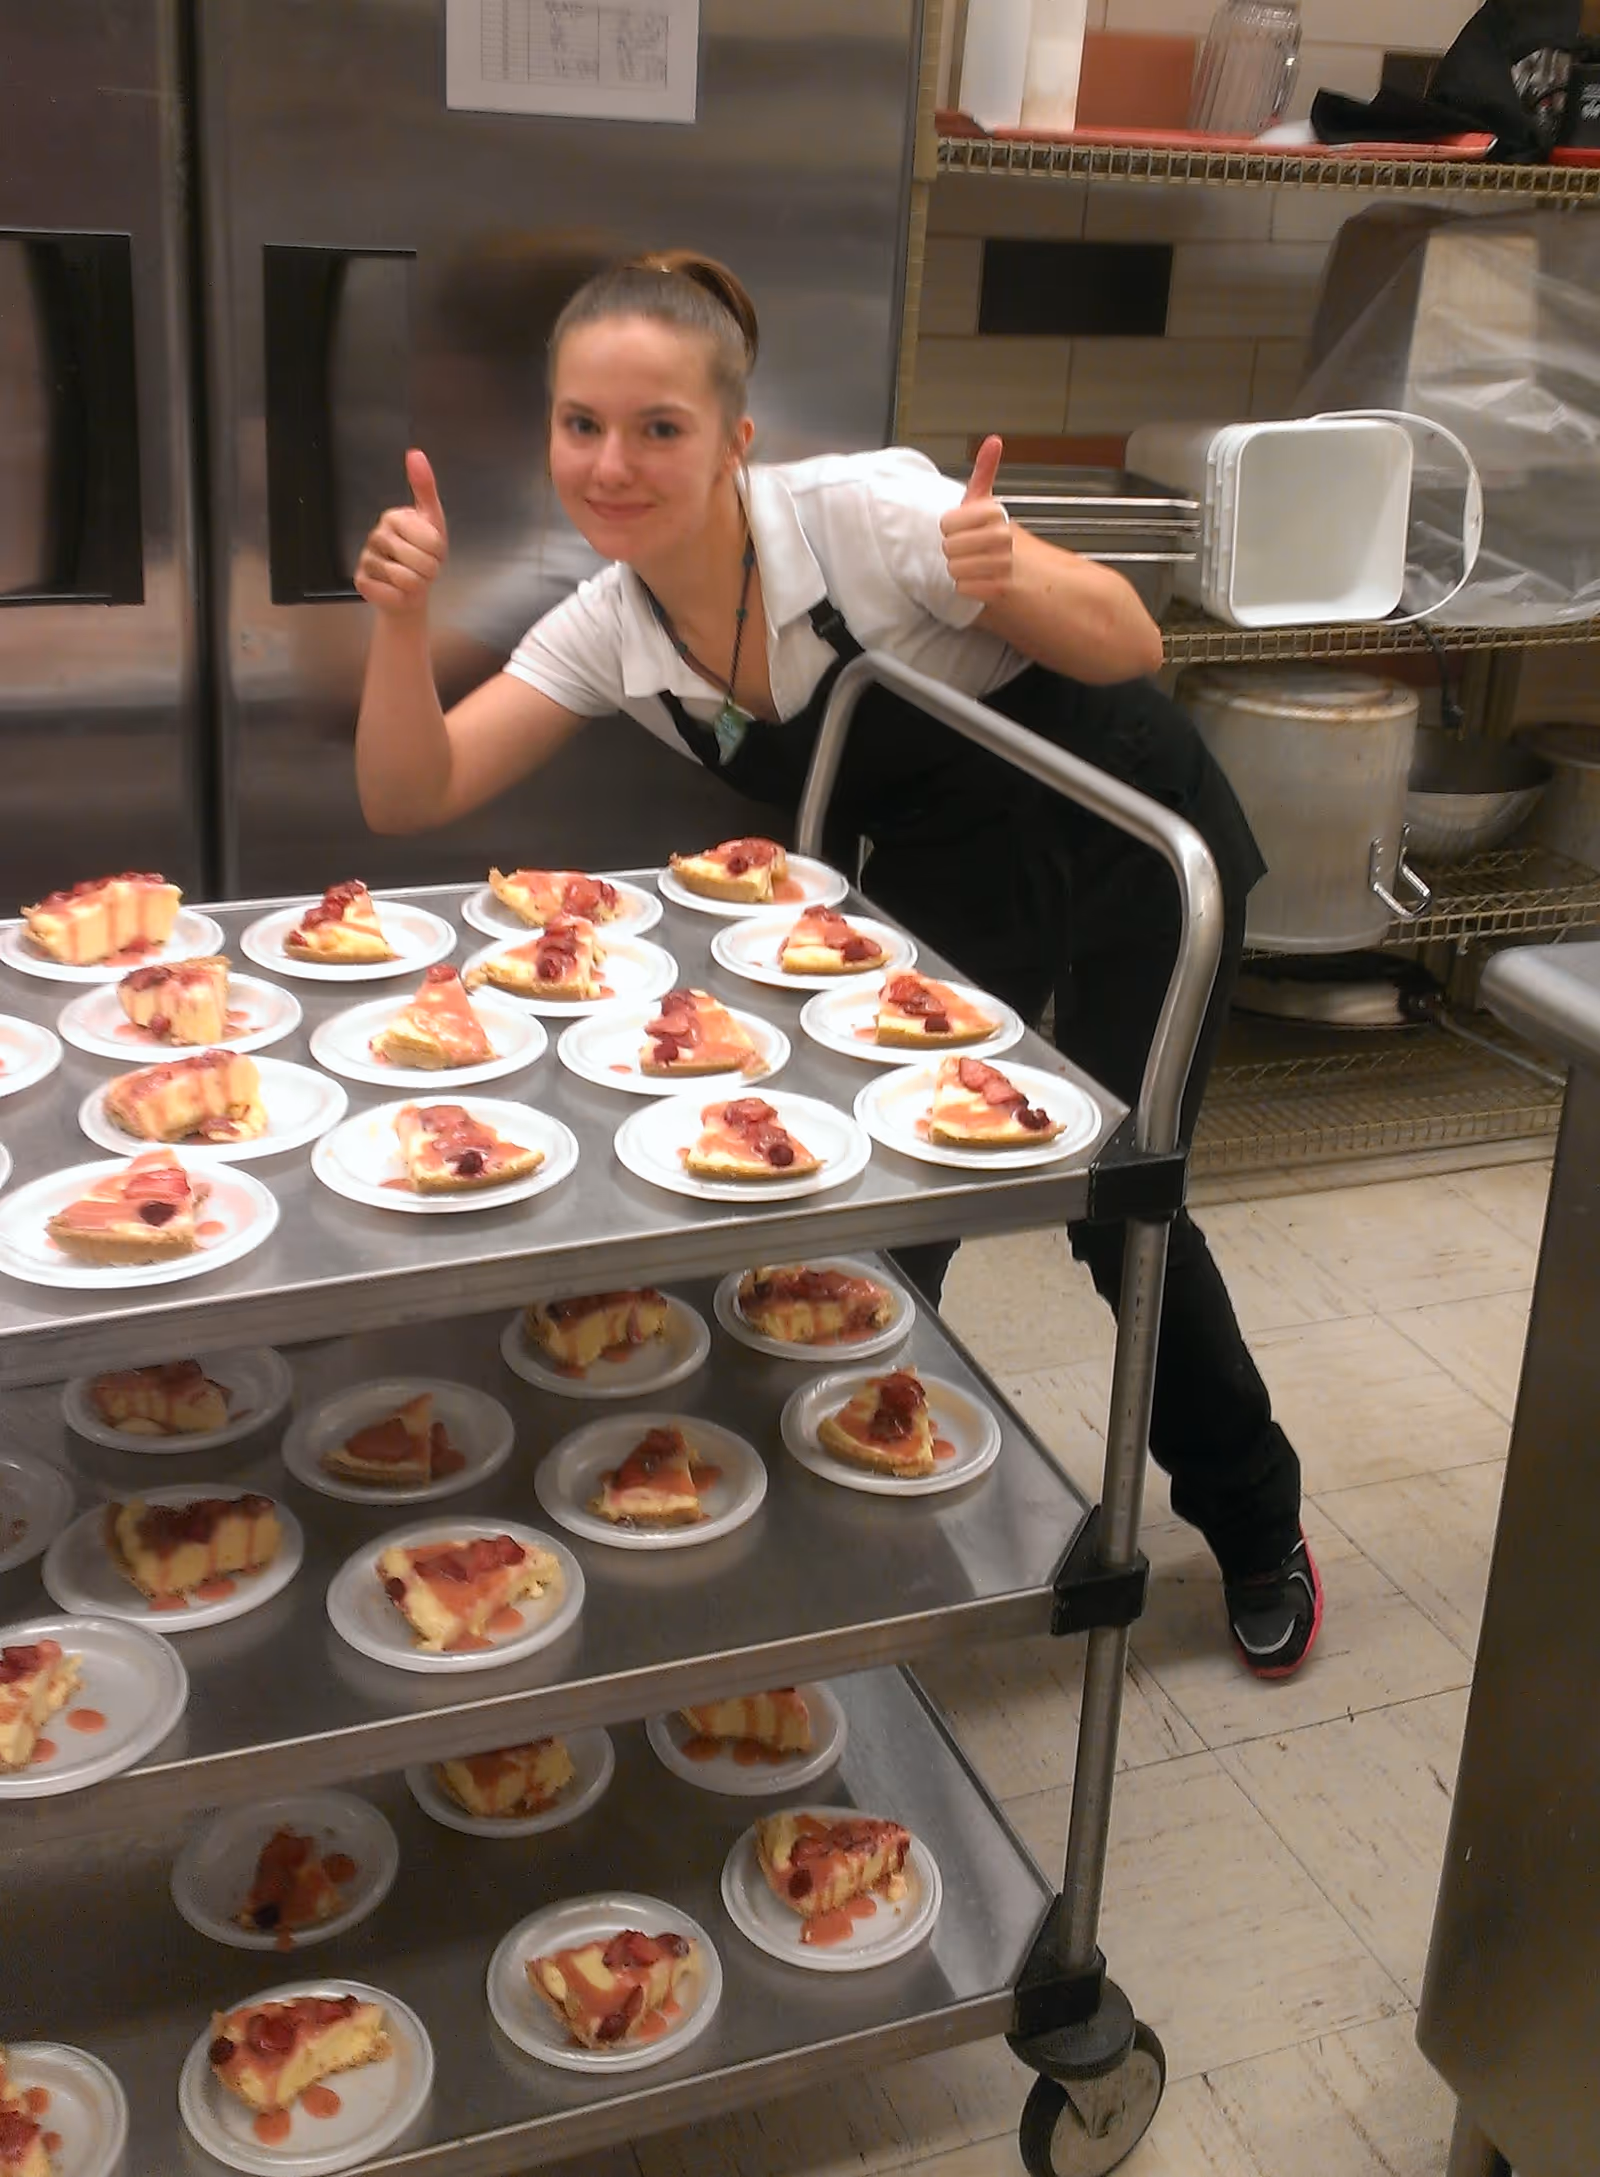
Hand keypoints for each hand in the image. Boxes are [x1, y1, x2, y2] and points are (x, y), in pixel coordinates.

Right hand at [355, 449, 448, 616]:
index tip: (431, 549)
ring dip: (417, 585)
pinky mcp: (361, 581)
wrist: (410, 590)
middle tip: (421, 567)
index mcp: (394, 517)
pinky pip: (394, 593)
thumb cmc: (422, 554)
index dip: (438, 552)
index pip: (432, 540)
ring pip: (408, 579)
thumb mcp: (432, 520)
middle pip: (421, 561)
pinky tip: (396, 589)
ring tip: (411, 578)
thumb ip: (425, 487)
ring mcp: (366, 558)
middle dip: (429, 570)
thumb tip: (415, 453)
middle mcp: (376, 535)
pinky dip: (401, 597)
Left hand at [939, 434, 1012, 602]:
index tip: (962, 529)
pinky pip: (963, 588)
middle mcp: (1001, 536)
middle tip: (969, 552)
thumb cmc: (1004, 541)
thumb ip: (985, 473)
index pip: (948, 522)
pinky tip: (980, 584)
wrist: (1036, 575)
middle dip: (954, 552)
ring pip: (954, 568)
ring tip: (976, 568)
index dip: (950, 529)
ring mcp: (1003, 563)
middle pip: (948, 546)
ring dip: (960, 572)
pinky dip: (967, 589)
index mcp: (995, 513)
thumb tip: (993, 440)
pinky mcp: (1001, 589)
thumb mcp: (989, 505)